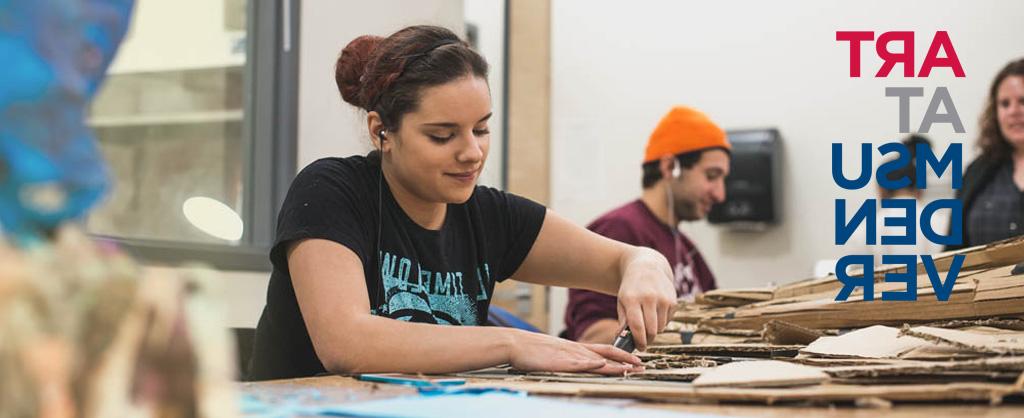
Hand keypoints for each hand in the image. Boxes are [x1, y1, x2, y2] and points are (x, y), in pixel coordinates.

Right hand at [505, 330, 643, 375]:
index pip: (606, 350)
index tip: (637, 361)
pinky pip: (577, 363)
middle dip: (626, 361)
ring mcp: (569, 356)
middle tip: (642, 367)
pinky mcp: (559, 362)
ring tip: (630, 368)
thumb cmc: (534, 351)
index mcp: (578, 349)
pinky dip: (590, 364)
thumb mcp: (558, 353)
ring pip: (597, 360)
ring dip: (614, 364)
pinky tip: (601, 364)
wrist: (516, 344)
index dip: (623, 355)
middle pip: (608, 354)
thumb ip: (572, 358)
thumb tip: (586, 363)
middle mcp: (578, 351)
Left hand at [616, 247, 675, 350]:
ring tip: (647, 325)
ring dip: (654, 331)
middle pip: (651, 330)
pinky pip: (668, 321)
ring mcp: (663, 299)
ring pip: (660, 328)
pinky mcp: (673, 301)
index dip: (638, 341)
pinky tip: (656, 314)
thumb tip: (622, 341)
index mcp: (632, 299)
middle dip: (647, 340)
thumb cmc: (631, 288)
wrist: (647, 267)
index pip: (637, 326)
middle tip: (643, 343)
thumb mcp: (622, 301)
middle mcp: (649, 298)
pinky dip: (662, 323)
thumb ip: (623, 321)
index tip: (639, 348)